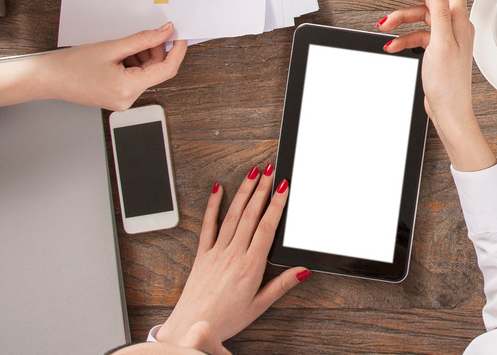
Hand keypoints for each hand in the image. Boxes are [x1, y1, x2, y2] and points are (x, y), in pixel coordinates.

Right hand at [0, 23, 188, 111]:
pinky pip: (134, 77)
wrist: (48, 78)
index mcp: (128, 89)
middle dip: (154, 50)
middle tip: (146, 34)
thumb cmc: (71, 66)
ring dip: (141, 56)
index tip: (181, 36)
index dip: (177, 51)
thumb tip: (165, 32)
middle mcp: (128, 99)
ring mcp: (122, 100)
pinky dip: (132, 63)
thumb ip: (143, 39)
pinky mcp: (117, 97)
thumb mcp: (112, 47)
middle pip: (155, 71)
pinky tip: (118, 54)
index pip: (166, 70)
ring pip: (145, 73)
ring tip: (121, 46)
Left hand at [156, 166, 306, 352]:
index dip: (276, 204)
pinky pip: (208, 225)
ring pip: (232, 215)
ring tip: (252, 173)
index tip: (283, 187)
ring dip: (243, 192)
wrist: (193, 325)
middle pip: (250, 215)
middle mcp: (233, 254)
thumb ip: (282, 285)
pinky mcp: (202, 254)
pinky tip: (217, 190)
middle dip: (262, 189)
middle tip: (270, 170)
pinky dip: (213, 206)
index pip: (266, 227)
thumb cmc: (226, 318)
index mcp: (250, 266)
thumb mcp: (259, 305)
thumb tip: (302, 271)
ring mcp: (216, 252)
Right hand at [373, 0, 494, 171]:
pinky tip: (392, 45)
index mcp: (459, 19)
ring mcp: (445, 36)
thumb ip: (440, 12)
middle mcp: (454, 24)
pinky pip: (416, 34)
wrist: (449, 111)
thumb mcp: (442, 44)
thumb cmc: (449, 83)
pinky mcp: (436, 47)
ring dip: (398, 20)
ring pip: (418, 16)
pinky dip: (402, 37)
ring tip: (383, 27)